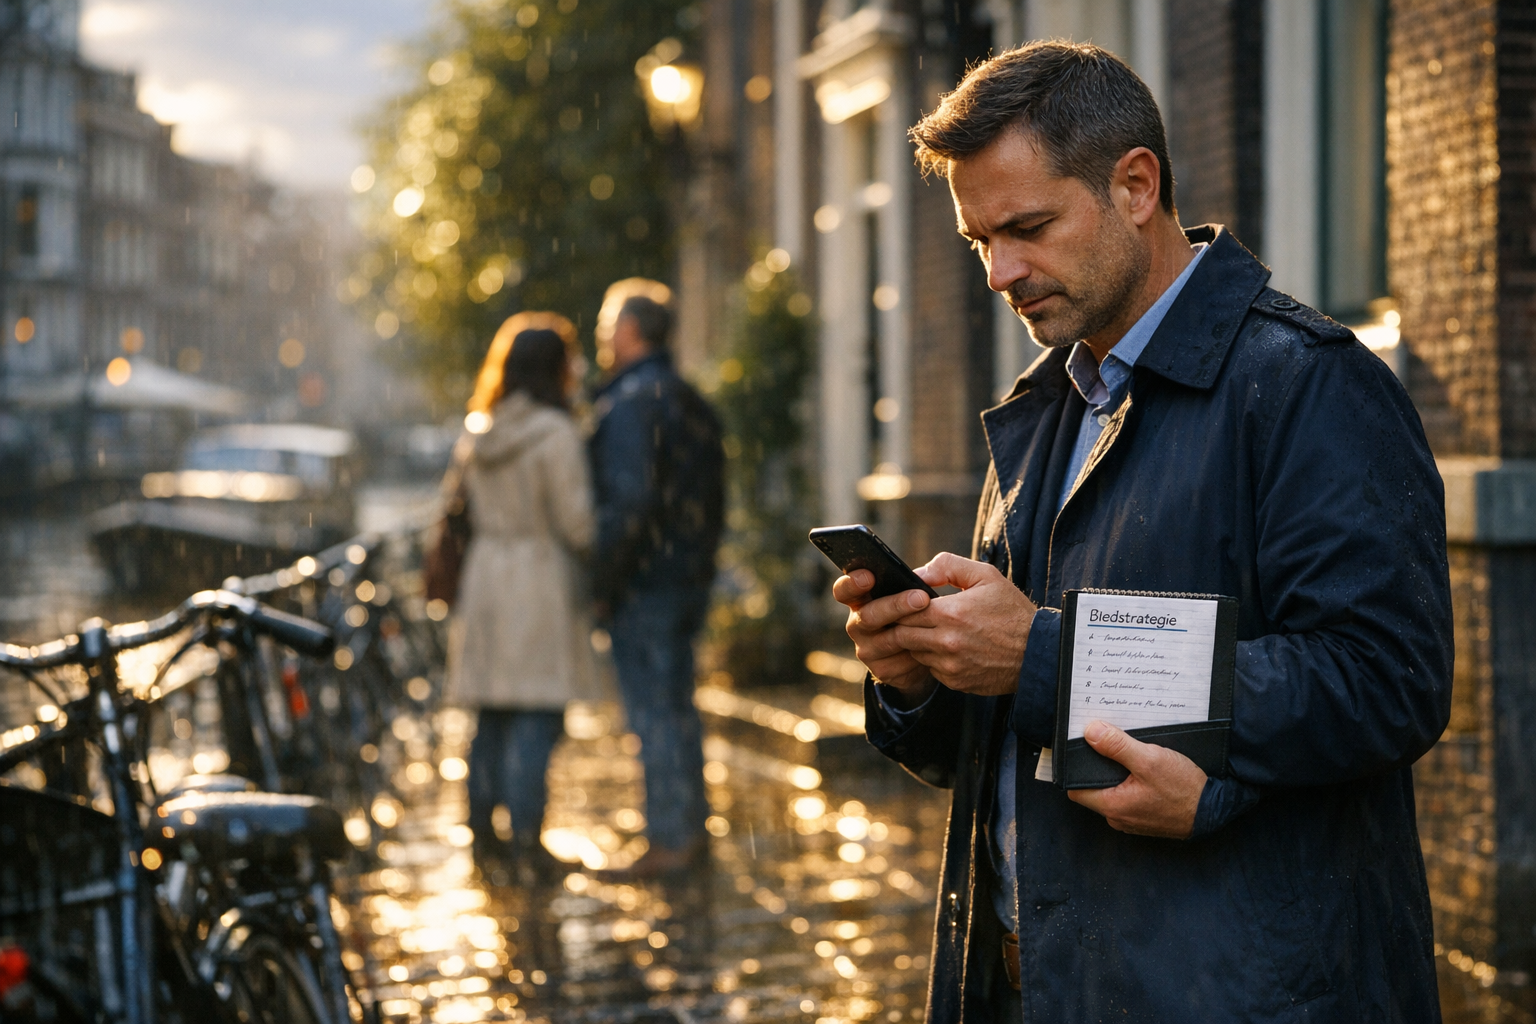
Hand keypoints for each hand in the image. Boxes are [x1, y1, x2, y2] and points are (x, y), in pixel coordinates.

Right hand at [833, 569, 937, 705]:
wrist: (931, 649)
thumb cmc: (924, 609)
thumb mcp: (924, 587)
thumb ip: (930, 571)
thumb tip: (924, 575)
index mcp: (862, 598)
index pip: (844, 590)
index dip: (852, 583)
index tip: (869, 576)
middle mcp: (859, 623)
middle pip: (867, 616)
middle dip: (894, 606)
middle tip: (920, 598)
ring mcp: (867, 648)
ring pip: (885, 641)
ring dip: (909, 632)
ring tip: (933, 624)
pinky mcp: (881, 670)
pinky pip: (898, 664)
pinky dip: (917, 655)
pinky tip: (933, 648)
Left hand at [888, 553, 1036, 695]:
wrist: (1038, 652)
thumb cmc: (1012, 611)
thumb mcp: (986, 576)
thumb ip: (948, 566)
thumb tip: (918, 573)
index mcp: (950, 613)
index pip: (904, 611)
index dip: (902, 606)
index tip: (907, 603)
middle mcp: (946, 642)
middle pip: (903, 635)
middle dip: (905, 625)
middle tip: (915, 618)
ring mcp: (950, 666)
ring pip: (915, 653)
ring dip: (919, 643)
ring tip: (935, 632)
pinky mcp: (956, 682)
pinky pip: (932, 669)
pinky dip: (935, 660)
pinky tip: (951, 649)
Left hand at [1067, 721, 1206, 837]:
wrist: (1215, 811)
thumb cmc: (1184, 790)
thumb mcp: (1150, 760)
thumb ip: (1117, 746)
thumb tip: (1090, 732)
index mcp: (1112, 806)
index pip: (1076, 788)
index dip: (1074, 767)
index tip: (1079, 747)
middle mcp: (1118, 816)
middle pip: (1094, 787)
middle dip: (1097, 765)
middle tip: (1104, 741)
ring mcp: (1132, 818)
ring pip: (1112, 791)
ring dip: (1115, 772)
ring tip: (1123, 750)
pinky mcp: (1145, 815)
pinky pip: (1128, 795)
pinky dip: (1130, 781)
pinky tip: (1140, 765)